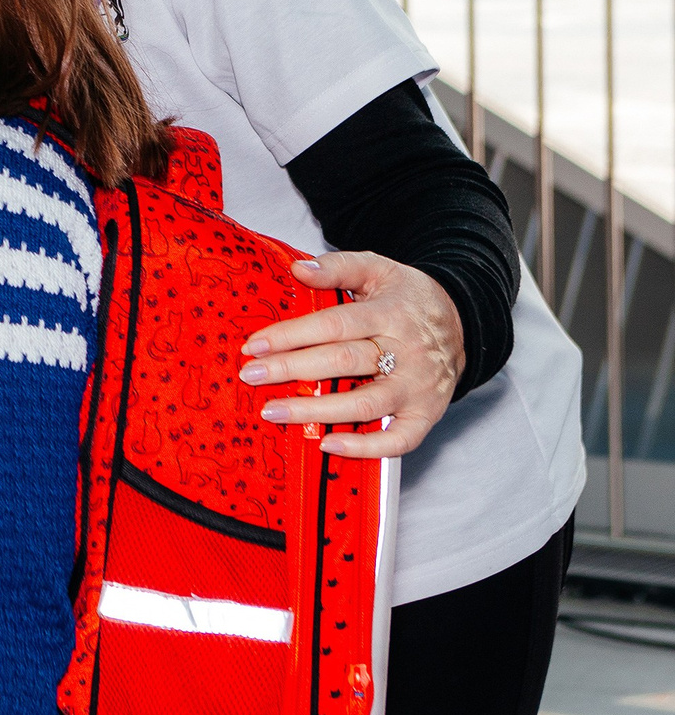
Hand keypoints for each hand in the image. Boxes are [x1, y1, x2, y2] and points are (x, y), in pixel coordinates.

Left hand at [240, 252, 463, 457]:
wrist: (463, 323)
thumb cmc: (408, 298)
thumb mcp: (378, 269)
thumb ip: (338, 267)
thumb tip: (297, 269)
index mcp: (391, 314)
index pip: (334, 326)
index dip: (292, 336)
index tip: (254, 345)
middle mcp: (407, 353)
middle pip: (343, 363)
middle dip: (291, 370)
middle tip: (250, 376)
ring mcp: (418, 388)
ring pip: (364, 404)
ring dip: (314, 412)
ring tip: (272, 411)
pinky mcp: (427, 415)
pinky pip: (398, 440)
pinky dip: (364, 448)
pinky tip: (327, 445)